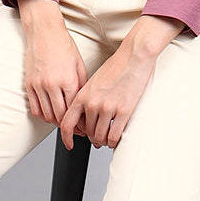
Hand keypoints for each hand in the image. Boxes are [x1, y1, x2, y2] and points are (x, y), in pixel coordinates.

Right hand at [17, 0, 87, 126]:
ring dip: (56, 123)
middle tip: (75, 131)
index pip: (74, 111)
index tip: (84, 128)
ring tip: (63, 125)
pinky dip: (43, 116)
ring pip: (47, 115)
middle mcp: (53, 85)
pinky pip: (35, 108)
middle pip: (60, 117)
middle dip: (69, 127)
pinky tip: (49, 116)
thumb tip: (83, 104)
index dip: (80, 123)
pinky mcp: (29, 84)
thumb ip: (82, 86)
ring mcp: (39, 85)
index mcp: (69, 80)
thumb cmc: (64, 46)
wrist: (44, 32)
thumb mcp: (80, 65)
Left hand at [59, 15, 182, 149]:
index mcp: (82, 95)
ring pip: (100, 136)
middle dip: (92, 138)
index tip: (69, 143)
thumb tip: (84, 117)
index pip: (67, 123)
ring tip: (107, 139)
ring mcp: (107, 107)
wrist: (133, 56)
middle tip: (97, 139)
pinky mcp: (123, 111)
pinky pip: (114, 136)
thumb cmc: (116, 67)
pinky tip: (115, 139)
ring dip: (103, 141)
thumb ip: (86, 99)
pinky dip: (113, 141)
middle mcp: (92, 103)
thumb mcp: (93, 83)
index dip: (66, 138)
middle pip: (86, 132)